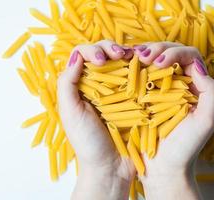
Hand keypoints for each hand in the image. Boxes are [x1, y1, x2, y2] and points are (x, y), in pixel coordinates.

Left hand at [57, 40, 134, 199]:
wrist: (111, 166)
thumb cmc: (88, 142)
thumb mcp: (70, 112)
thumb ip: (67, 84)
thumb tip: (76, 56)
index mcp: (82, 86)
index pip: (84, 56)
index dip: (92, 50)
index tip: (101, 61)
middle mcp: (100, 84)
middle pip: (104, 53)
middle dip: (110, 48)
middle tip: (119, 54)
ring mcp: (120, 91)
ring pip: (122, 62)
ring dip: (127, 54)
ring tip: (133, 56)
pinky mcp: (136, 99)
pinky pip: (138, 76)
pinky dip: (141, 68)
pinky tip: (145, 66)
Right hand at [134, 42, 213, 199]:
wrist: (164, 168)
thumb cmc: (185, 147)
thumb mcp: (206, 121)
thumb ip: (210, 91)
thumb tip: (197, 66)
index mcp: (195, 86)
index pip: (189, 56)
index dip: (175, 53)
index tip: (159, 62)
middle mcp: (178, 84)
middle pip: (171, 53)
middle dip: (158, 49)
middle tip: (144, 56)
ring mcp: (160, 89)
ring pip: (155, 60)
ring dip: (145, 53)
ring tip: (134, 56)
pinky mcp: (144, 97)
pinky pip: (140, 74)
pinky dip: (134, 66)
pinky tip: (126, 64)